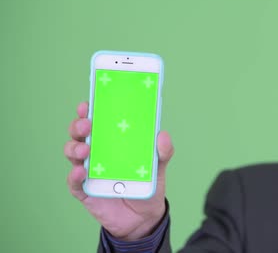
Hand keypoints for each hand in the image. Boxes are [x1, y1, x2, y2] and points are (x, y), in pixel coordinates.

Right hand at [65, 102, 173, 240]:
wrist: (143, 218)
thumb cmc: (147, 185)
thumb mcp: (159, 167)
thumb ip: (163, 152)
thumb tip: (163, 134)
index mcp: (111, 141)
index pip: (97, 121)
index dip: (89, 110)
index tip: (88, 102)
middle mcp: (96, 152)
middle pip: (79, 134)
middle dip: (79, 126)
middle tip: (87, 124)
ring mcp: (88, 171)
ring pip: (72, 154)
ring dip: (75, 148)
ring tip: (86, 150)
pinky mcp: (84, 191)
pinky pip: (73, 182)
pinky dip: (74, 176)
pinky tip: (81, 172)